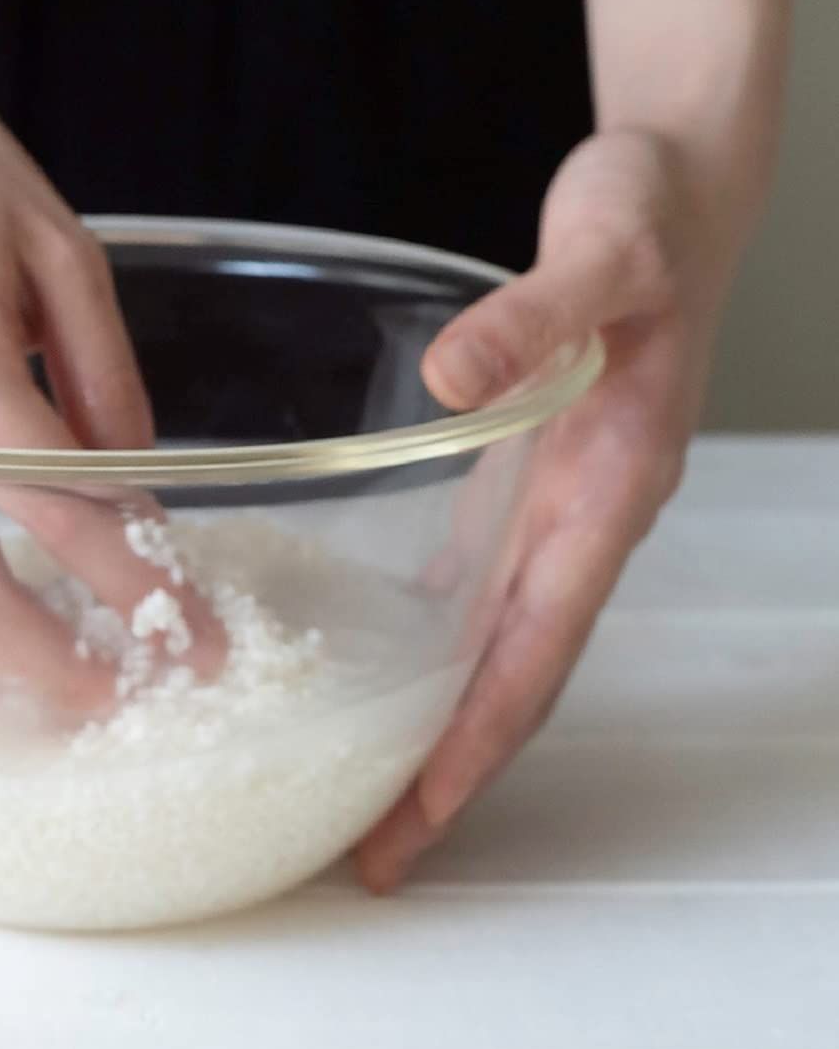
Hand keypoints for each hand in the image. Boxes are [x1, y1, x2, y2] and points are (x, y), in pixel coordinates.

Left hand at [355, 130, 735, 891]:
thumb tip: (443, 380)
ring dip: (443, 726)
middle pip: (515, 678)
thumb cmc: (649, 219)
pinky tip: (387, 670)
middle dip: (451, 773)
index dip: (480, 744)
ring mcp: (558, 506)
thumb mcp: (597, 255)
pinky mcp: (527, 478)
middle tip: (374, 857)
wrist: (676, 191)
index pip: (539, 649)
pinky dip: (440, 644)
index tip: (421, 823)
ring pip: (499, 644)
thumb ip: (529, 317)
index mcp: (609, 490)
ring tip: (370, 795)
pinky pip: (483, 584)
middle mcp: (584, 520)